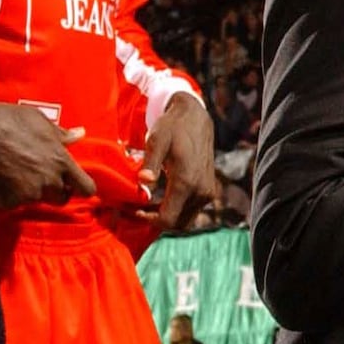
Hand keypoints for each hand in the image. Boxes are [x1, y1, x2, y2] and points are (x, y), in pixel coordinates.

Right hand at [0, 103, 95, 207]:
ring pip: (36, 199)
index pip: (86, 188)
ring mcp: (28, 194)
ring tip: (14, 171)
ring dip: (30, 191)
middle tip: (40, 176)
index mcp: (61, 162)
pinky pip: (14, 203)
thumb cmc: (3, 121)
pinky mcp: (7, 202)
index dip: (81, 187)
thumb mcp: (35, 119)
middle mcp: (48, 182)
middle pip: (61, 198)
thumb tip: (78, 134)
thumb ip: (60, 132)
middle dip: (54, 190)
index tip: (76, 184)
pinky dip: (9, 195)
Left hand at [135, 92, 216, 230]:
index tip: (135, 210)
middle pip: (177, 224)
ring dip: (167, 217)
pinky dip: (176, 210)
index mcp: (186, 182)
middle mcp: (201, 191)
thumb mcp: (156, 141)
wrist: (195, 119)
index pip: (168, 219)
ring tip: (148, 204)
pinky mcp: (209, 190)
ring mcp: (207, 192)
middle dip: (157, 221)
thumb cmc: (171, 128)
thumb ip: (150, 162)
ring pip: (185, 219)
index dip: (149, 220)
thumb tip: (143, 181)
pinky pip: (191, 210)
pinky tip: (161, 198)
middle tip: (138, 209)